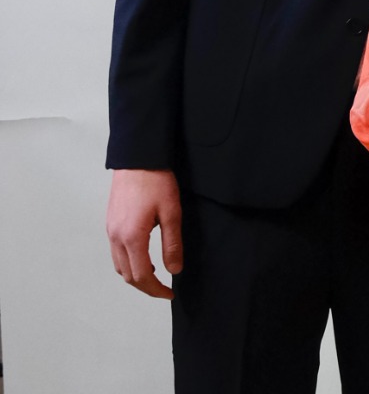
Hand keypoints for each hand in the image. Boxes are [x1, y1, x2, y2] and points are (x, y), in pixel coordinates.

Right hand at [106, 169, 183, 298]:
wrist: (138, 158)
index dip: (156, 289)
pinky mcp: (111, 223)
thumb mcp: (172, 213)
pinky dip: (129, 262)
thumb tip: (175, 270)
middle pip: (127, 275)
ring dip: (135, 275)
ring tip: (156, 275)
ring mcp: (110, 230)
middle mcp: (116, 237)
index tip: (170, 293)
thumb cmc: (157, 181)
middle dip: (145, 287)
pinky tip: (144, 257)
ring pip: (119, 265)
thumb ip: (173, 244)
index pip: (141, 276)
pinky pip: (116, 252)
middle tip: (164, 289)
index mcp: (132, 237)